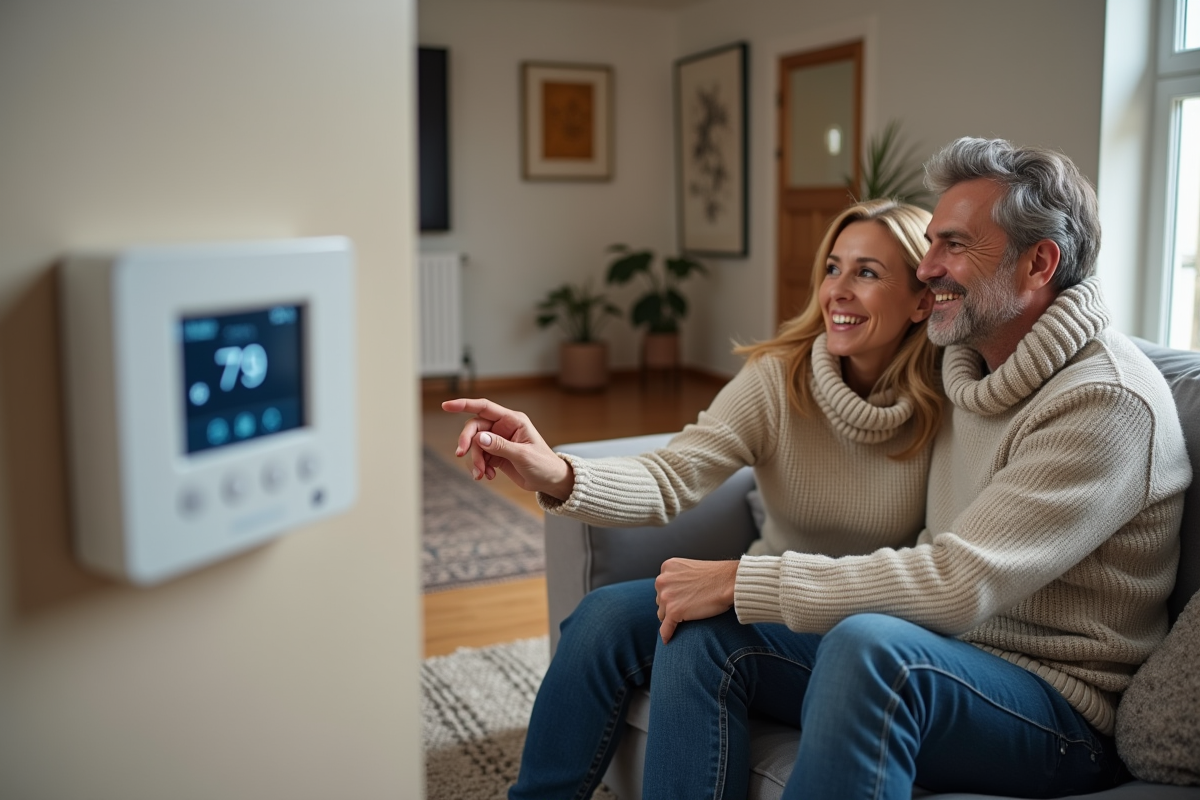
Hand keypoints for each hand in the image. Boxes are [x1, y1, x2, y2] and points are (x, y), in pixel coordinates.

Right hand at [440, 398, 573, 498]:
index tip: (446, 406)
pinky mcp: (496, 454)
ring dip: (475, 460)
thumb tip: (479, 438)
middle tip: (461, 455)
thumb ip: (500, 446)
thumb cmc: (543, 464)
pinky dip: (479, 467)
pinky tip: (488, 476)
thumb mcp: (522, 455)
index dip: (464, 405)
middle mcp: (503, 427)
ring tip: (481, 474)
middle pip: (475, 428)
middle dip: (468, 442)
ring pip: (475, 445)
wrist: (550, 481)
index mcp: (513, 420)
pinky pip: (479, 457)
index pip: (485, 407)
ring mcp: (498, 440)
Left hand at [655, 558, 737, 643]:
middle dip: (671, 605)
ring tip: (688, 617)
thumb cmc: (717, 577)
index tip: (683, 599)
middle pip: (661, 601)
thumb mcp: (692, 570)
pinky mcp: (673, 611)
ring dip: (672, 617)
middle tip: (688, 607)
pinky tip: (668, 640)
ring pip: (662, 614)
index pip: (663, 587)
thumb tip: (673, 594)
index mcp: (667, 567)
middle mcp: (663, 580)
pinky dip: (667, 635)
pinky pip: (665, 629)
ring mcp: (667, 596)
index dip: (673, 595)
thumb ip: (679, 579)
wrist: (730, 582)